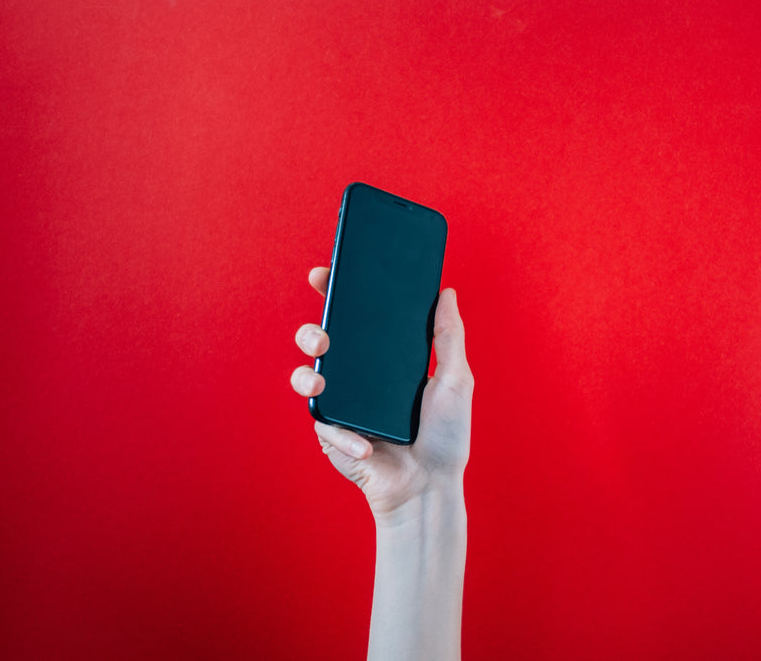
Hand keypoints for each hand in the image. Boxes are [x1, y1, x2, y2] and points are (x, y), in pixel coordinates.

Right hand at [291, 267, 472, 520]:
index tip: (324, 275)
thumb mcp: (455, 379)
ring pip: (305, 378)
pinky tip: (367, 444)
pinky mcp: (332, 435)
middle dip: (310, 331)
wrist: (430, 486)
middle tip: (322, 335)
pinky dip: (344, 435)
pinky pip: (323, 424)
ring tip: (319, 380)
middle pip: (321, 343)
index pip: (354, 320)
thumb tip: (446, 291)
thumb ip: (448, 336)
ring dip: (304, 375)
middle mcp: (358, 378)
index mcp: (383, 361)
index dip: (335, 294)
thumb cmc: (445, 436)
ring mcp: (342, 406)